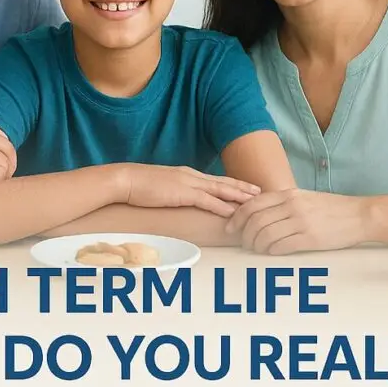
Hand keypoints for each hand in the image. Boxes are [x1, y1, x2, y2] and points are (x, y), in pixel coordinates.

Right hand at [116, 164, 260, 217]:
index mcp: (187, 174)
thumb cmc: (139, 186)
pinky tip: (234, 212)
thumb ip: (175, 191)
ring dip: (239, 195)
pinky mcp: (182, 193)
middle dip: (243, 187)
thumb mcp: (162, 187)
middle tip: (261, 192)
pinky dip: (222, 206)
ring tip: (255, 201)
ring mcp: (188, 183)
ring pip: (220, 189)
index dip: (233, 183)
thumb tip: (181, 199)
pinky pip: (207, 200)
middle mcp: (191, 176)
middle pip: (223, 182)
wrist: (126, 180)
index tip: (247, 188)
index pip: (215, 179)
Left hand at [225, 189, 368, 254]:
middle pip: (255, 221)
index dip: (237, 217)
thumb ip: (283, 203)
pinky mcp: (310, 239)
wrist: (360, 216)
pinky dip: (271, 252)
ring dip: (257, 246)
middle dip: (244, 235)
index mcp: (289, 194)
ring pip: (265, 235)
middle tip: (244, 244)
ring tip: (258, 251)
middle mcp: (292, 206)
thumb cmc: (332, 209)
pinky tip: (272, 253)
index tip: (231, 228)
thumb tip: (258, 213)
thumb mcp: (304, 198)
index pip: (252, 204)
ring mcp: (301, 222)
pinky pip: (281, 246)